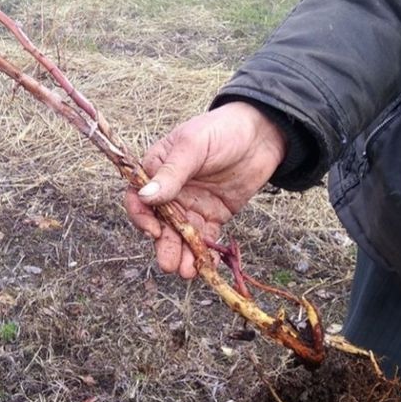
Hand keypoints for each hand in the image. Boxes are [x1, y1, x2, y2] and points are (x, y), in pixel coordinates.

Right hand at [124, 101, 286, 277]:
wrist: (262, 133)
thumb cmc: (222, 129)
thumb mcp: (193, 146)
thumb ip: (171, 173)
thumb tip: (146, 197)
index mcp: (157, 170)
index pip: (138, 198)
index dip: (141, 216)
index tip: (153, 231)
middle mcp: (171, 192)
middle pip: (159, 224)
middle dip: (164, 246)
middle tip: (169, 264)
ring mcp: (191, 206)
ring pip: (180, 236)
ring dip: (181, 254)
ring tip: (186, 271)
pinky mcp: (213, 217)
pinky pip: (204, 239)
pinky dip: (203, 254)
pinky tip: (205, 267)